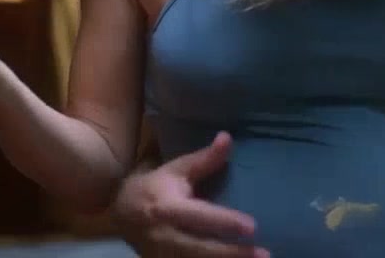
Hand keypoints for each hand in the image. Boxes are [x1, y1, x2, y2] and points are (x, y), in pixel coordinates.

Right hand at [110, 131, 267, 257]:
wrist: (121, 214)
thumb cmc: (155, 187)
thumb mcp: (177, 170)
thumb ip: (205, 159)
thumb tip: (228, 138)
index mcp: (168, 207)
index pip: (199, 217)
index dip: (225, 222)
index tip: (252, 226)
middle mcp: (166, 235)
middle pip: (201, 249)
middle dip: (232, 254)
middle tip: (264, 254)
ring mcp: (164, 256)